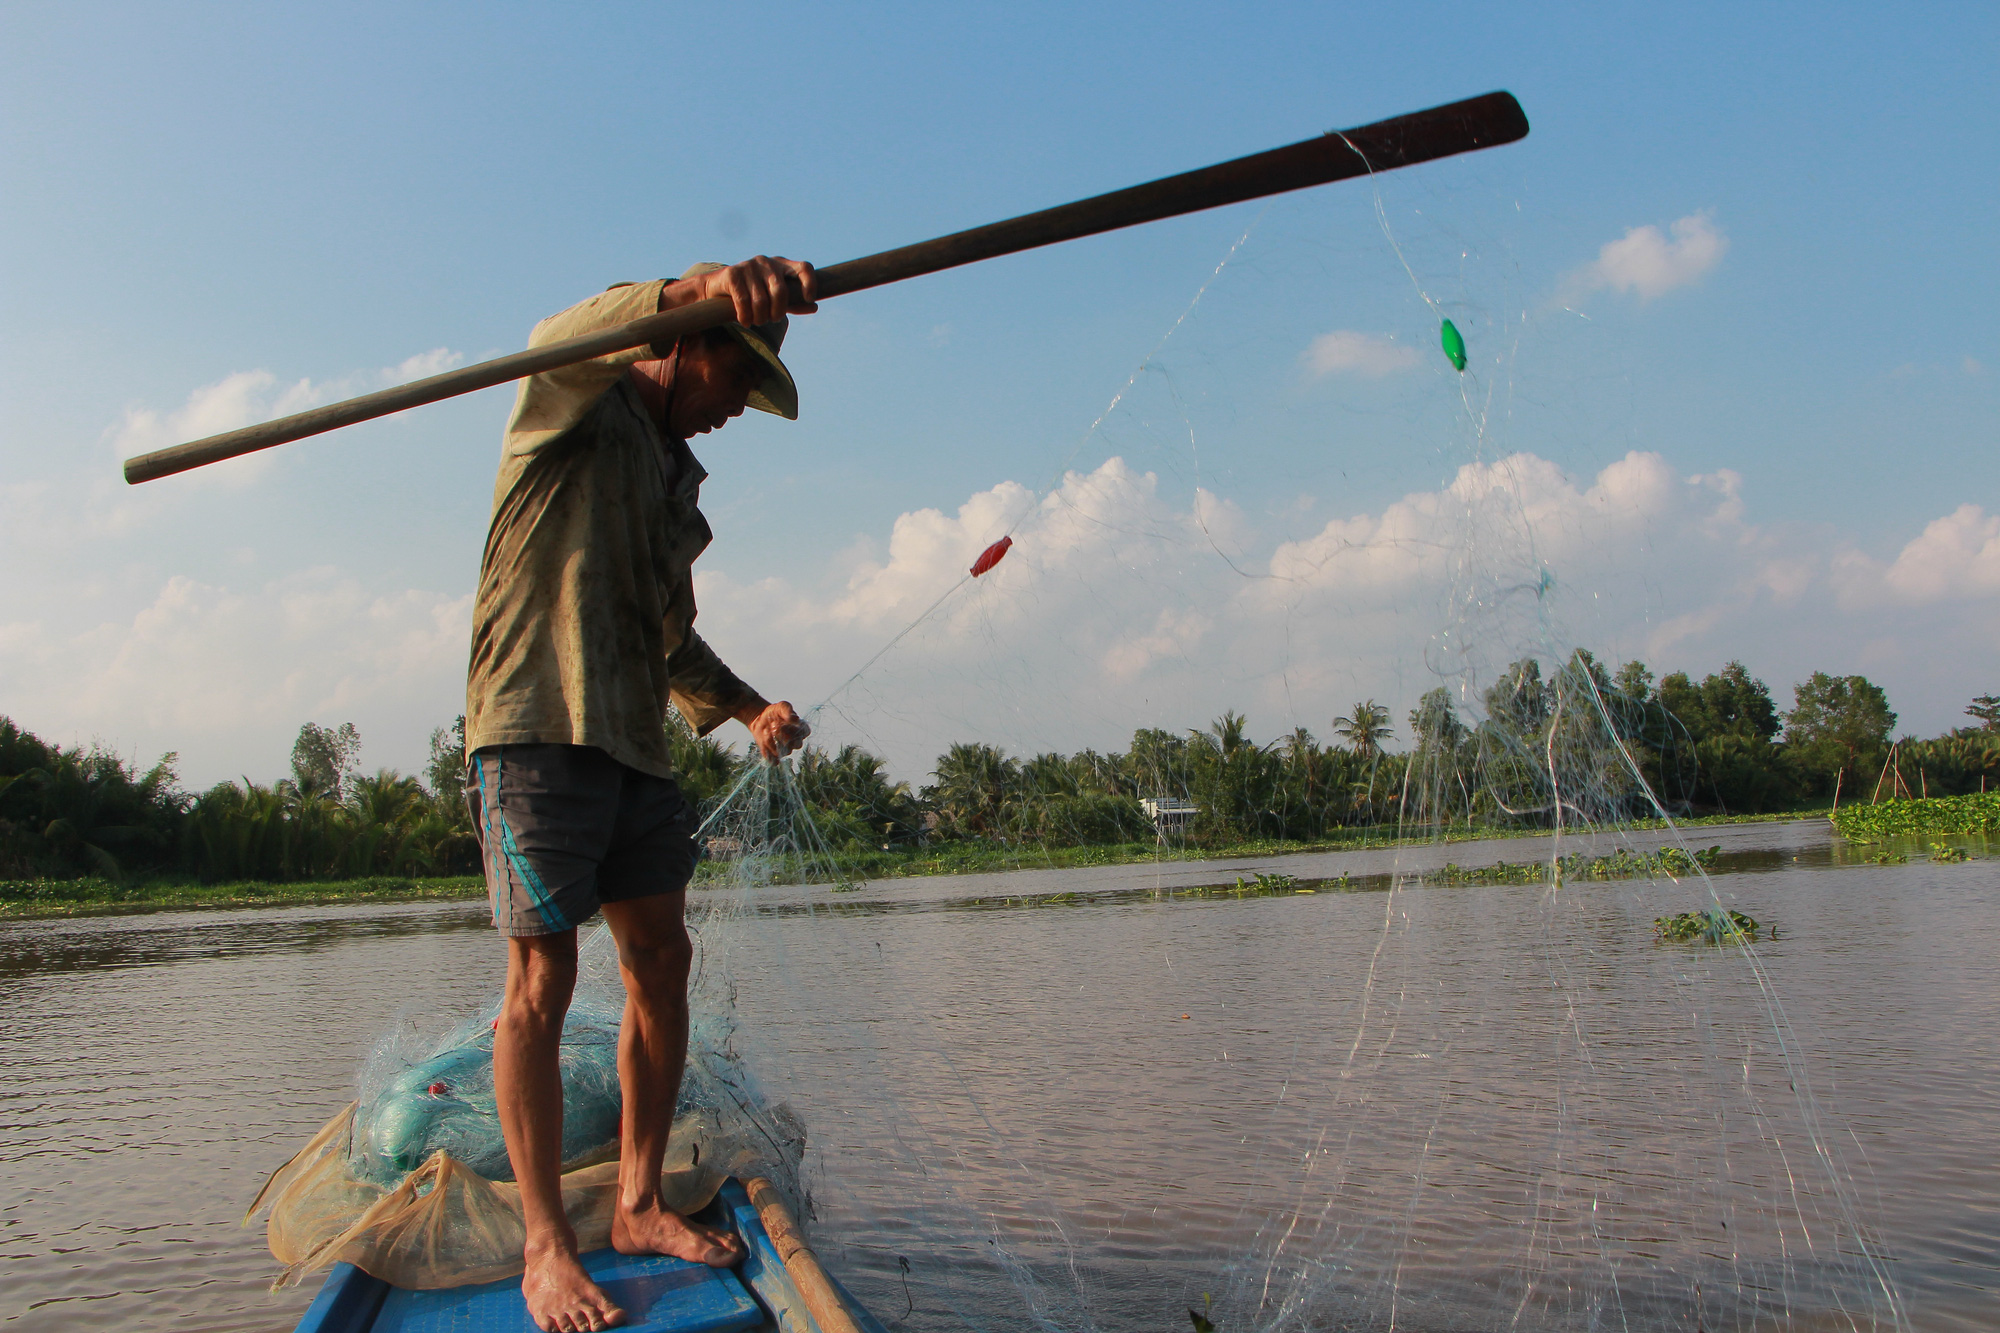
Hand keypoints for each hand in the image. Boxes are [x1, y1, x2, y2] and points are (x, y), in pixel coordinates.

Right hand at [690, 256, 817, 326]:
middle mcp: (767, 262)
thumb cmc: (752, 294)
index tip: (808, 298)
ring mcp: (749, 266)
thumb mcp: (774, 299)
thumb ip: (793, 302)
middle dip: (777, 312)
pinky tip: (744, 321)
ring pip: (761, 300)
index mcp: (782, 265)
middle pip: (780, 291)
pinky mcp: (733, 273)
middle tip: (771, 320)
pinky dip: (745, 316)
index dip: (810, 282)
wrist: (717, 288)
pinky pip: (743, 301)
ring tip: (756, 321)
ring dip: (759, 317)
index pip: (804, 267)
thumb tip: (814, 307)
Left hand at [738, 700, 809, 761]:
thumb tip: (794, 719)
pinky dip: (769, 754)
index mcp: (800, 729)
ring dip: (773, 741)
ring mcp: (785, 750)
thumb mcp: (781, 706)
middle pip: (797, 745)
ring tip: (766, 730)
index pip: (805, 732)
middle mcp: (795, 741)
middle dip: (786, 735)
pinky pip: (774, 762)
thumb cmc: (774, 712)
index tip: (786, 720)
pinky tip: (763, 743)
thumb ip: (788, 710)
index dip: (796, 728)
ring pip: (784, 751)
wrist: (759, 719)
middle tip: (774, 725)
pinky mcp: (774, 756)